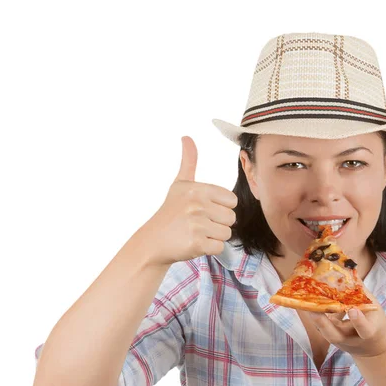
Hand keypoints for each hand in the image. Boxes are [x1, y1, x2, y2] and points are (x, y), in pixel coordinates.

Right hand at [137, 136, 237, 265]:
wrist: (153, 241)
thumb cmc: (171, 212)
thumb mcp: (179, 184)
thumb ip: (188, 161)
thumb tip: (186, 137)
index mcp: (197, 189)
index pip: (232, 201)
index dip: (220, 207)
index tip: (203, 209)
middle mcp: (197, 205)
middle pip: (231, 218)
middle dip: (218, 223)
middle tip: (198, 223)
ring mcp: (196, 225)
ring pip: (227, 233)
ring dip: (214, 236)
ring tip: (196, 232)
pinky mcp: (196, 243)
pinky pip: (219, 247)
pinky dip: (209, 248)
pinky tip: (194, 243)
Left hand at [305, 287, 385, 358]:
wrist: (372, 348)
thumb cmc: (375, 322)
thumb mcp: (374, 308)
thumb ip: (362, 293)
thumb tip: (350, 270)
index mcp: (368, 332)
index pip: (364, 329)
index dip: (358, 321)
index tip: (352, 310)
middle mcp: (351, 339)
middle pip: (334, 336)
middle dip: (323, 322)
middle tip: (313, 308)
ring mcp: (339, 341)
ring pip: (324, 331)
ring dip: (314, 316)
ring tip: (305, 299)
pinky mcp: (331, 338)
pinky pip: (322, 326)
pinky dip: (315, 314)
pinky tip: (308, 300)